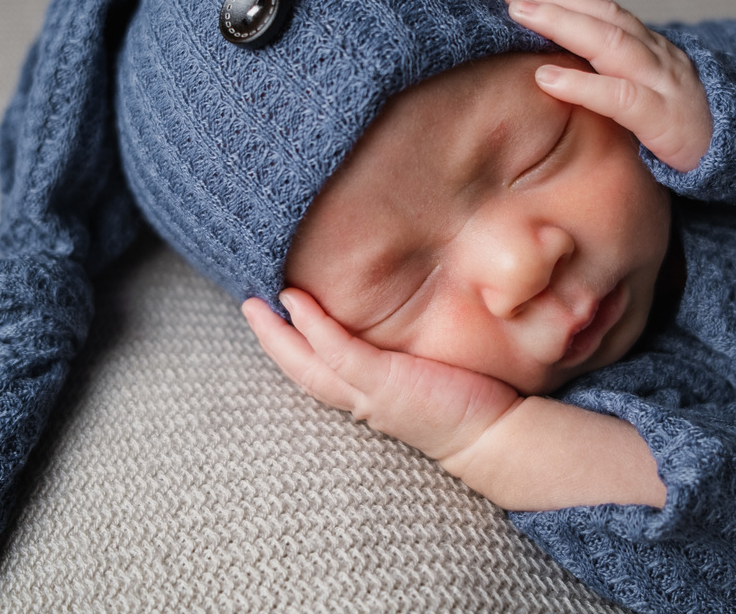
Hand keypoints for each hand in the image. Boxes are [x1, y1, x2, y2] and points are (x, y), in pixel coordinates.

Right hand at [242, 290, 523, 463]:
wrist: (490, 434)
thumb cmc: (464, 400)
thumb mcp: (424, 374)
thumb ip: (406, 356)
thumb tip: (407, 321)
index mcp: (364, 396)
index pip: (318, 370)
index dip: (291, 346)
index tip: (272, 317)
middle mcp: (358, 399)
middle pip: (299, 369)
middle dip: (270, 339)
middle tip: (246, 305)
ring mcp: (367, 393)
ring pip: (307, 363)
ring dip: (277, 334)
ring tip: (256, 303)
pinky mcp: (382, 384)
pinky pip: (338, 352)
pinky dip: (313, 327)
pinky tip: (296, 302)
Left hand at [505, 0, 711, 172]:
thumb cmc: (678, 132)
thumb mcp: (647, 94)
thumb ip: (612, 76)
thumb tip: (556, 64)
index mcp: (652, 50)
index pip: (606, 11)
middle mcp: (659, 58)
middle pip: (605, 18)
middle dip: (556, 3)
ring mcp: (664, 85)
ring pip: (612, 44)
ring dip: (562, 25)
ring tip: (522, 16)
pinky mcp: (665, 121)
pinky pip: (621, 98)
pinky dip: (581, 85)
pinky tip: (546, 77)